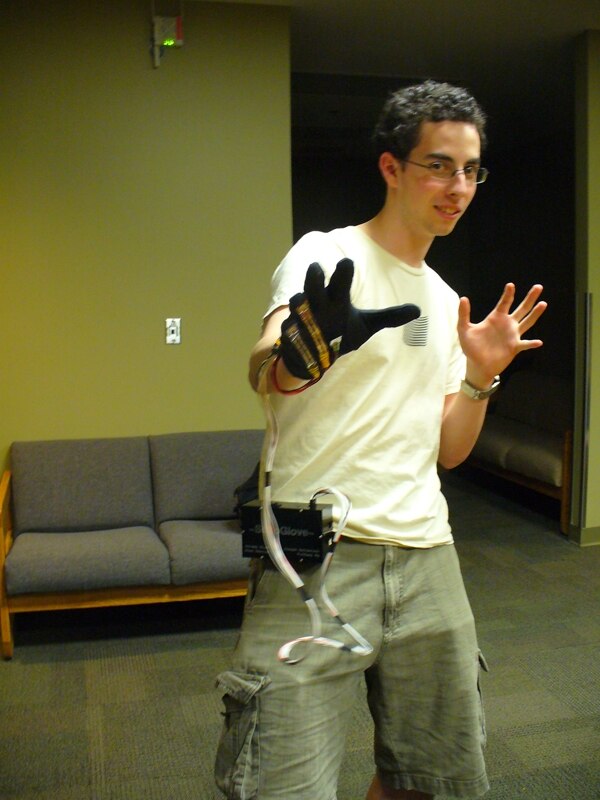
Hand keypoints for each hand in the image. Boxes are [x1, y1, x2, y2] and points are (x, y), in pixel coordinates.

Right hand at [278, 259, 419, 380]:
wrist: (314, 351)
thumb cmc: (341, 333)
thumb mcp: (367, 326)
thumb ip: (389, 317)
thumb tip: (418, 310)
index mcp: (337, 299)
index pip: (340, 282)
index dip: (343, 273)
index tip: (348, 261)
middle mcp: (319, 304)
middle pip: (314, 285)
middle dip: (315, 278)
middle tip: (316, 266)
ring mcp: (303, 318)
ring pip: (299, 304)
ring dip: (301, 304)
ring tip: (302, 304)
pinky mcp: (292, 334)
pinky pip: (290, 328)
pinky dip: (293, 330)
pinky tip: (295, 333)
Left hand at [458, 283, 546, 385]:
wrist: (477, 365)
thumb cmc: (471, 346)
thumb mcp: (464, 329)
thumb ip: (463, 314)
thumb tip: (463, 298)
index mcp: (496, 318)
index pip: (504, 303)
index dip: (508, 294)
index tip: (510, 285)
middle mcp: (507, 324)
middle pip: (522, 308)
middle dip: (530, 298)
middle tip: (538, 286)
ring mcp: (513, 335)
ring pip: (527, 322)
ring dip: (535, 314)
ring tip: (543, 303)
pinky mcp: (514, 347)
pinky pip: (525, 344)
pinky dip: (531, 343)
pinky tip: (538, 342)